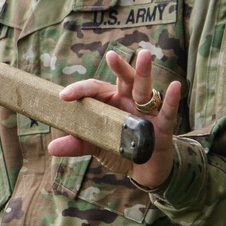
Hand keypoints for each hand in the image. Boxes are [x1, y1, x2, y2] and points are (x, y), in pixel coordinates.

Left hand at [51, 48, 180, 189]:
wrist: (145, 170)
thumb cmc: (122, 150)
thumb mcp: (97, 146)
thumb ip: (78, 144)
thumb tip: (52, 148)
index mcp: (112, 102)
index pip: (96, 90)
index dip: (80, 90)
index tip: (64, 96)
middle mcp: (130, 102)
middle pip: (124, 80)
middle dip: (119, 67)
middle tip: (111, 56)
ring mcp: (147, 112)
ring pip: (145, 89)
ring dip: (144, 72)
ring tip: (144, 55)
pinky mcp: (163, 126)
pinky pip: (167, 110)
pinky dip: (171, 99)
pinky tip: (173, 86)